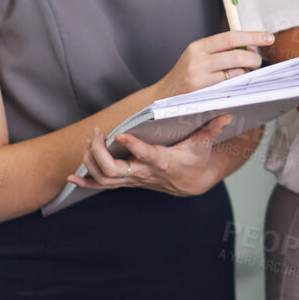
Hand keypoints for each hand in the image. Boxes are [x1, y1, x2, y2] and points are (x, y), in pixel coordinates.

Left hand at [68, 114, 235, 196]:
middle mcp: (144, 173)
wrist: (191, 183)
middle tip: (98, 133)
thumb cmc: (195, 159)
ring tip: (90, 141)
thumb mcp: (204, 143)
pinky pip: (102, 186)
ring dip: (91, 161)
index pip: (146, 156)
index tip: (121, 134)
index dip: (133, 146)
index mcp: (163, 162)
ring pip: (104, 178)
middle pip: (115, 170)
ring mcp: (133, 179)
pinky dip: (86, 182)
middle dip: (100, 152)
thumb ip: (212, 128)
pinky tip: (72, 177)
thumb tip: (226, 113)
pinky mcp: (127, 182)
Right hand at [152, 30, 274, 99]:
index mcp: (197, 46)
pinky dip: (237, 86)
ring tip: (244, 75)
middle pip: (237, 55)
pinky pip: (229, 87)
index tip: (268, 37)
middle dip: (254, 59)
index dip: (252, 36)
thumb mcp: (196, 57)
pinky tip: (236, 86)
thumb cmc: (185, 76)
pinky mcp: (202, 93)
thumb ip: (218, 50)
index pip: (230, 37)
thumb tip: (248, 46)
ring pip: (236, 73)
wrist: (163, 97)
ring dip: (246, 74)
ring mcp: (199, 77)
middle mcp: (197, 59)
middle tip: (257, 63)